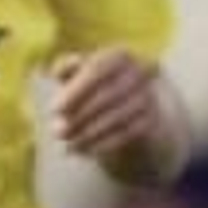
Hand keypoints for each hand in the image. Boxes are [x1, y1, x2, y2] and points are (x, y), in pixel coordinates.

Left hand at [48, 48, 187, 183]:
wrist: (131, 108)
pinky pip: (127, 134)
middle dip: (79, 116)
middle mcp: (138, 73)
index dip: (75, 90)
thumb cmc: (96, 86)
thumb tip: (58, 73)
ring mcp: (148, 97)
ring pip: (117, 118)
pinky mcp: (152, 120)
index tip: (55, 109)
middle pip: (107, 96)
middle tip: (58, 132)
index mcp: (119, 56)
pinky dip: (103, 144)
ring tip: (68, 145)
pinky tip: (85, 151)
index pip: (96, 70)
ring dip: (88, 134)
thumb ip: (66, 68)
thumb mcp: (78, 73)